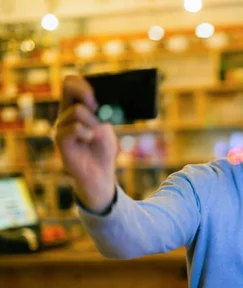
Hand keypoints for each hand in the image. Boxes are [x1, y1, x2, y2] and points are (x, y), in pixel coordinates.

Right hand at [54, 75, 117, 211]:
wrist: (100, 172)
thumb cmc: (103, 149)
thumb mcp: (105, 125)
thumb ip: (100, 112)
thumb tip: (99, 102)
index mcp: (74, 107)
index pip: (70, 83)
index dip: (83, 83)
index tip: (96, 96)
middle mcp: (64, 114)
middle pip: (67, 86)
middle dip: (86, 93)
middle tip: (97, 107)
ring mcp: (60, 126)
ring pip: (77, 111)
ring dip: (94, 123)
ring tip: (95, 136)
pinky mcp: (60, 139)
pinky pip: (76, 127)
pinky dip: (88, 134)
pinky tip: (89, 141)